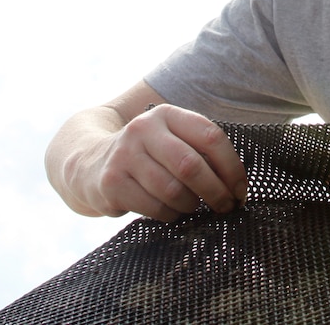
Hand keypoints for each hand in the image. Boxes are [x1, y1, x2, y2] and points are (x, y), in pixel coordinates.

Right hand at [51, 102, 247, 222]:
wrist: (89, 162)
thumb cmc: (146, 156)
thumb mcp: (170, 140)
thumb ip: (199, 152)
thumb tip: (237, 186)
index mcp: (166, 114)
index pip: (211, 137)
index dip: (232, 168)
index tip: (240, 190)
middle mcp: (143, 128)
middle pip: (192, 165)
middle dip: (216, 192)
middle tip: (226, 207)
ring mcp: (124, 154)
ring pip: (173, 190)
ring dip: (191, 206)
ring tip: (191, 207)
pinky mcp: (111, 181)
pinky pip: (155, 207)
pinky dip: (170, 215)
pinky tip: (170, 212)